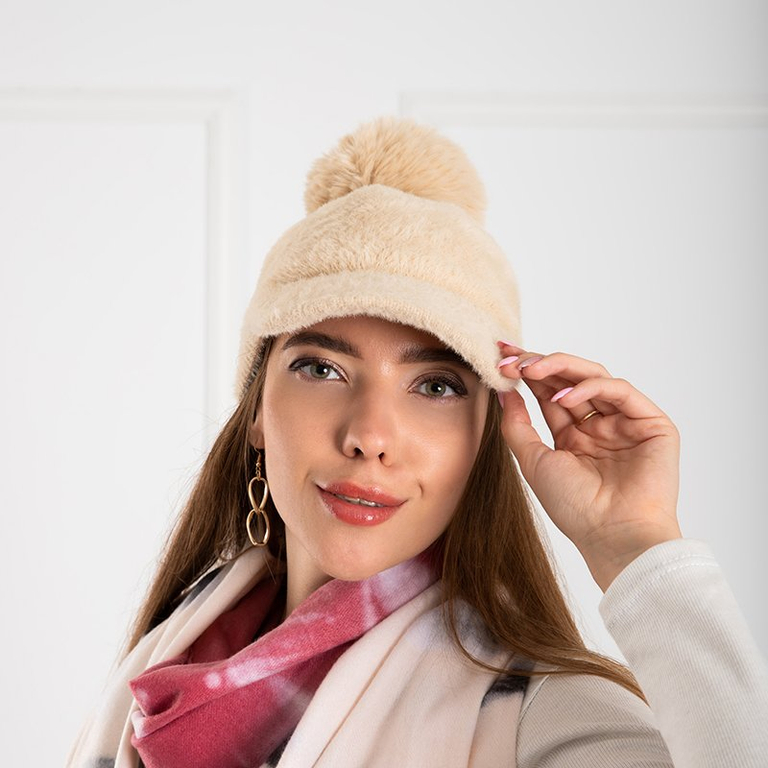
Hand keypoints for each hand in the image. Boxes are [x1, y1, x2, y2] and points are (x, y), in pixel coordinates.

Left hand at [496, 341, 682, 591]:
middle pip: (569, 379)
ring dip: (560, 367)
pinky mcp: (652, 423)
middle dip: (538, 363)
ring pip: (594, 377)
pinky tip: (563, 395)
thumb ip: (518, 426)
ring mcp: (626, 422)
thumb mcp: (534, 461)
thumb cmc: (575, 508)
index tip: (499, 358)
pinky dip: (590, 387)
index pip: (548, 392)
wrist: (612, 536)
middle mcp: (599, 425)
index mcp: (574, 435)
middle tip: (511, 357)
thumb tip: (504, 392)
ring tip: (530, 370)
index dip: (526, 373)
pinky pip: (620, 391)